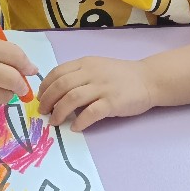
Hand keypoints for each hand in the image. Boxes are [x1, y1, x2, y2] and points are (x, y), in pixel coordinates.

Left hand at [37, 56, 154, 131]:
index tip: (40, 97)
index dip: (45, 86)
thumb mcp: (97, 67)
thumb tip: (55, 92)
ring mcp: (103, 87)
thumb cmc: (120, 75)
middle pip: (61, 85)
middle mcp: (92, 73)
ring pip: (72, 98)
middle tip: (43, 112)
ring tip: (54, 121)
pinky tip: (75, 127)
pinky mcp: (113, 102)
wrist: (149, 79)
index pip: (57, 72)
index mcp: (85, 63)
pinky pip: (91, 113)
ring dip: (59, 112)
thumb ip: (78, 75)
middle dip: (48, 100)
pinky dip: (80, 121)